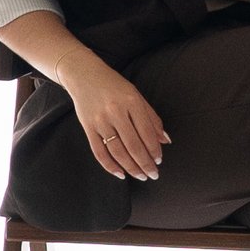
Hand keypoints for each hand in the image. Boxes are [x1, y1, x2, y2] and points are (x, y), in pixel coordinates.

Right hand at [68, 55, 169, 183]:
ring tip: (140, 176)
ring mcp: (100, 121)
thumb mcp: (136, 95)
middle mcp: (116, 112)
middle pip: (133, 145)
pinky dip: (110, 166)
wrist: (84, 74)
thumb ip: (151, 117)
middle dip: (145, 163)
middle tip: (153, 174)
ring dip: (131, 168)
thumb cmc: (114, 85)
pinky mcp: (88, 127)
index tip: (159, 160)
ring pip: (117, 151)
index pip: (147, 132)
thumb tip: (165, 141)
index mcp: (131, 101)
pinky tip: (120, 174)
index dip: (154, 150)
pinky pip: (99, 152)